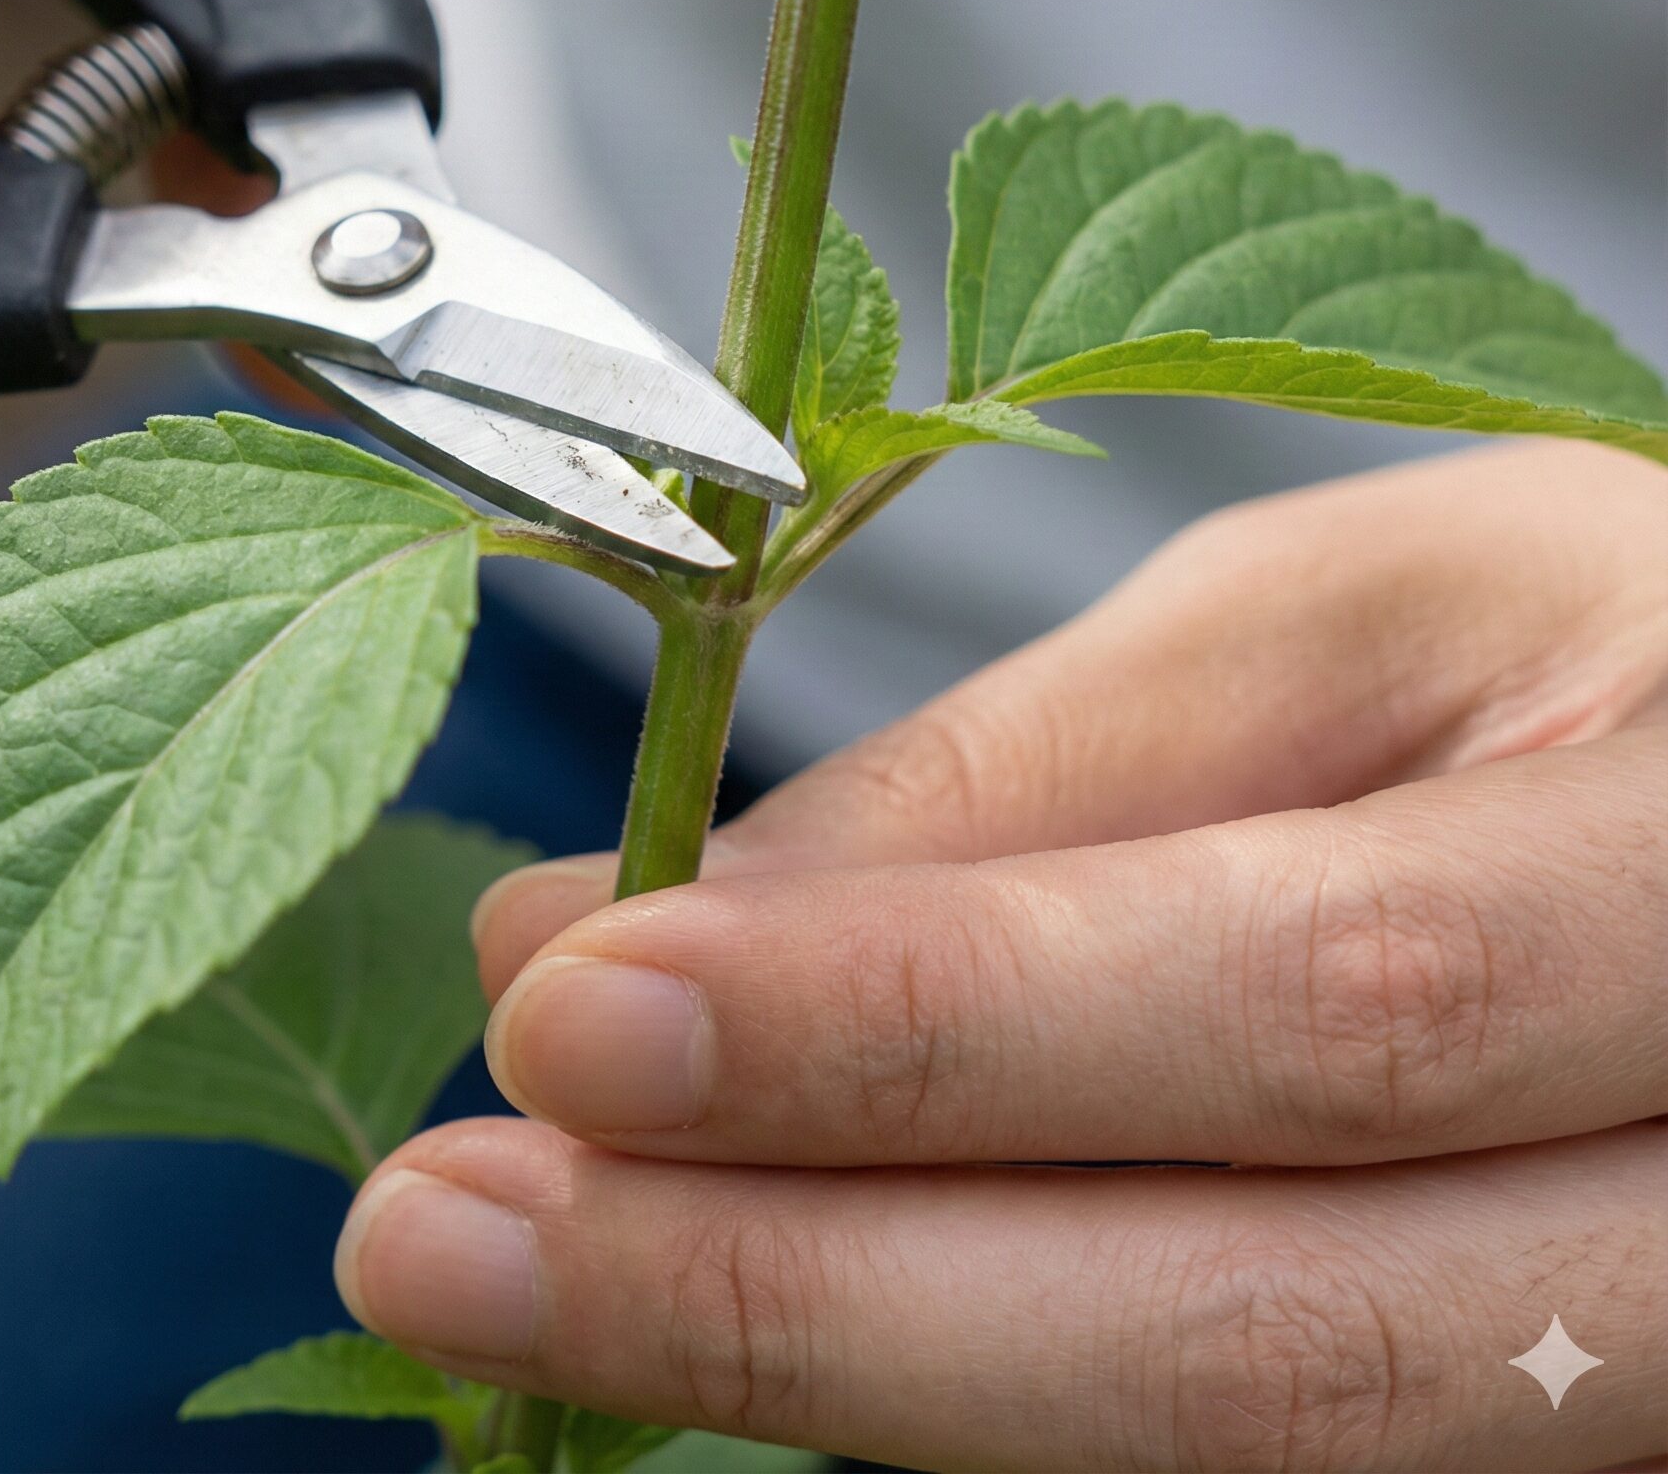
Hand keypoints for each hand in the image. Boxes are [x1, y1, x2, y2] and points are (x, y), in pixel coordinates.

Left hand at [336, 442, 1667, 1472]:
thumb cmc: (1599, 639)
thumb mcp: (1352, 615)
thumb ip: (1033, 778)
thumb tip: (660, 913)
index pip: (1307, 1003)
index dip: (917, 1031)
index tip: (575, 1008)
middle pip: (1275, 1343)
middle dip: (810, 1299)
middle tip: (452, 1233)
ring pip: (1253, 1455)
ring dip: (849, 1374)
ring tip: (540, 1276)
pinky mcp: (1574, 1439)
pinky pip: (1259, 1464)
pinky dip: (978, 1400)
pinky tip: (768, 1302)